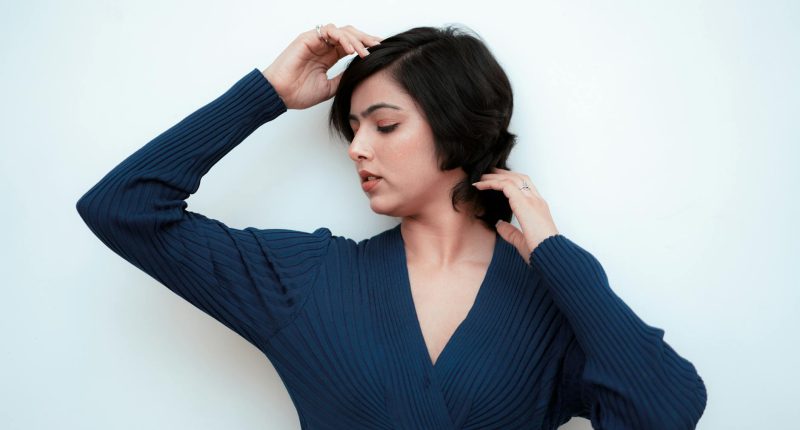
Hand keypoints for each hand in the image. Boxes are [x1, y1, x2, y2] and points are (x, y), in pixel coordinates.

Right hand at [262, 24, 382, 109]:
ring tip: (364, 52)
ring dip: (356, 39)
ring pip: (342, 31)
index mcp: (328, 56)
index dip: (365, 47)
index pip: (351, 46)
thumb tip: (358, 74)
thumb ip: (342, 78)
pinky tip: (350, 50)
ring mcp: (316, 41)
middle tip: (378, 46)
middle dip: (366, 39)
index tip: (380, 52)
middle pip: (349, 35)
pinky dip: (342, 38)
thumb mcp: (329, 88)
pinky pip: (329, 31)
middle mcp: (323, 46)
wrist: (280, 95)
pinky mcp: (308, 38)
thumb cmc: (298, 93)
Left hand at [473, 168, 559, 264]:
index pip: (525, 186)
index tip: (496, 182)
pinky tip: (480, 186)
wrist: (550, 254)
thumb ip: (511, 232)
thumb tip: (499, 224)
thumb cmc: (540, 252)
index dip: (510, 181)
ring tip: (480, 178)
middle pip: (518, 178)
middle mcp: (536, 201)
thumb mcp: (521, 241)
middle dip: (502, 174)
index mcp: (539, 208)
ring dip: (494, 176)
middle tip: (487, 173)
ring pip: (511, 179)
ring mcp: (531, 200)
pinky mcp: (524, 203)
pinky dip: (492, 183)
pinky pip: (505, 185)